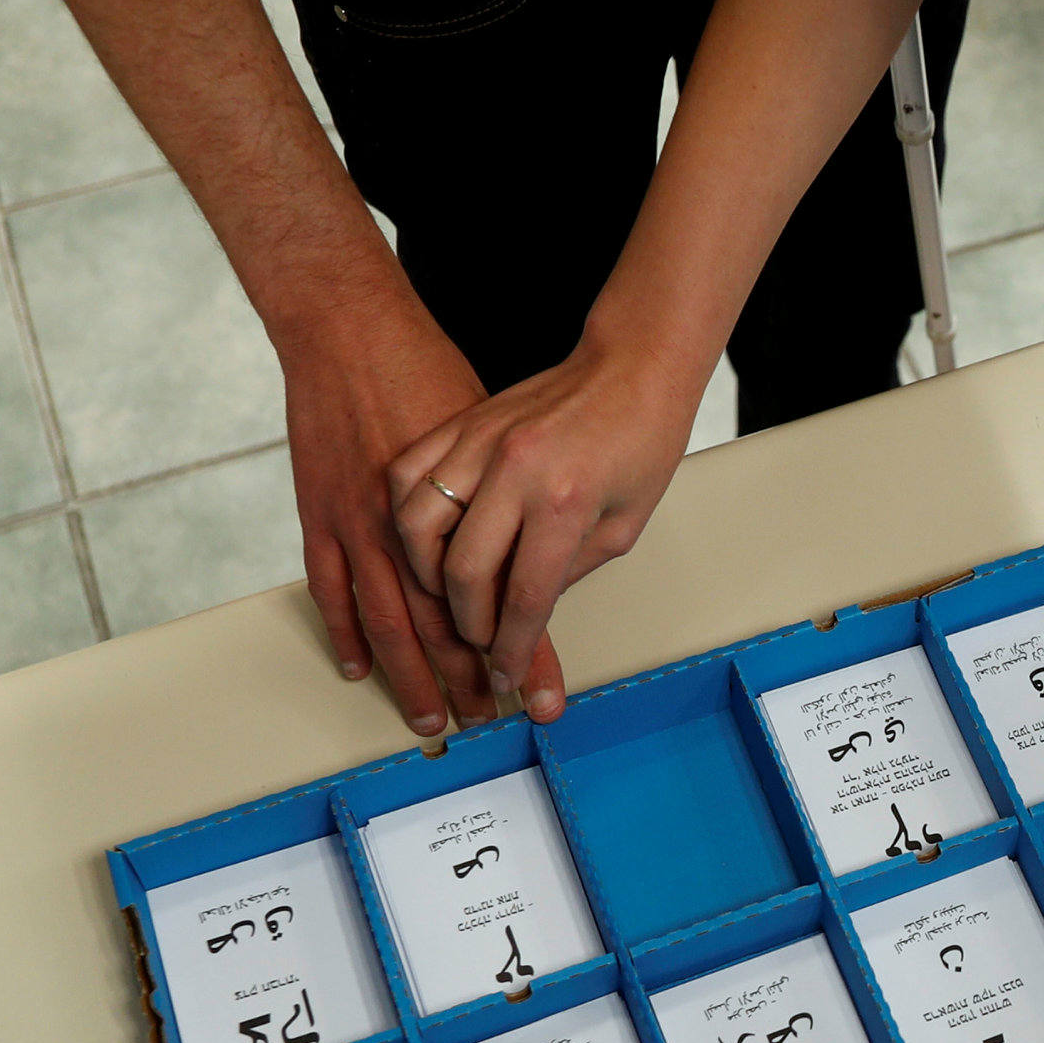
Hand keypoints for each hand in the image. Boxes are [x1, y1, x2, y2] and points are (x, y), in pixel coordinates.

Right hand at [283, 302, 558, 737]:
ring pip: (395, 612)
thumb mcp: (539, 443)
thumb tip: (548, 588)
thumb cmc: (439, 375)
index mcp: (522, 492)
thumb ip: (545, 519)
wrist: (357, 327)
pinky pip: (335, 585)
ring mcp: (375, 511)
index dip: (526, 654)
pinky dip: (346, 630)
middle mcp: (445, 509)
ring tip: (430, 717)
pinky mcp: (328, 506)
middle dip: (470, 677)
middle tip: (485, 720)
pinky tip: (357, 667)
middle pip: (455, 616)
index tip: (533, 694)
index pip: (523, 598)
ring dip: (411, 673)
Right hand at [386, 332, 704, 725]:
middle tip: (479, 646)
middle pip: (463, 572)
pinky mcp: (458, 423)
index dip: (513, 647)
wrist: (631, 366)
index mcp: (565, 500)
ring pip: (417, 527)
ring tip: (448, 602)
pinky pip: (406, 479)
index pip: (525, 597)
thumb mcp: (623, 525)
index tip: (507, 675)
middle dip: (468, 625)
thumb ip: (569, 573)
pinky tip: (419, 550)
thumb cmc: (640, 444)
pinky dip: (403, 522)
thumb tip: (526, 620)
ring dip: (426, 578)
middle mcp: (515, 470)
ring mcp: (478, 442)